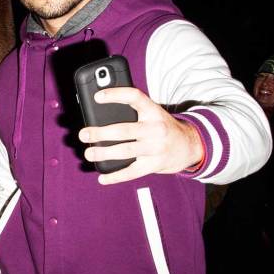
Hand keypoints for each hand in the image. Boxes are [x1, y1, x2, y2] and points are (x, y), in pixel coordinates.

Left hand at [79, 86, 203, 185]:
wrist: (189, 145)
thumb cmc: (162, 126)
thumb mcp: (153, 113)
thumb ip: (133, 111)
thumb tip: (99, 114)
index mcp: (153, 111)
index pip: (134, 97)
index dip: (116, 95)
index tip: (97, 97)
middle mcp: (156, 128)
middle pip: (124, 130)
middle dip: (101, 133)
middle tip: (84, 134)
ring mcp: (156, 148)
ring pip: (125, 151)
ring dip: (104, 153)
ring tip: (89, 153)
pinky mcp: (155, 165)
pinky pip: (132, 172)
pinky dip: (115, 176)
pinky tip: (102, 178)